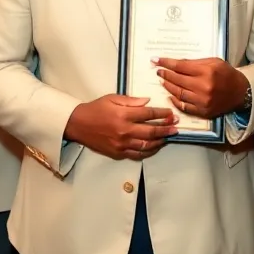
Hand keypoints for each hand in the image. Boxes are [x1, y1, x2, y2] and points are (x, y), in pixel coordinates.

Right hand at [64, 94, 178, 159]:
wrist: (78, 125)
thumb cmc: (95, 109)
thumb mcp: (112, 98)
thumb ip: (131, 101)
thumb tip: (147, 101)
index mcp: (123, 115)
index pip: (148, 114)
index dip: (162, 114)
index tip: (170, 114)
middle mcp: (124, 131)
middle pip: (151, 131)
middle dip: (166, 128)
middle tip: (175, 126)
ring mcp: (122, 144)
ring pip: (147, 145)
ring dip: (160, 141)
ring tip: (168, 137)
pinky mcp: (118, 153)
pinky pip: (138, 154)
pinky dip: (148, 151)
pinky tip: (155, 147)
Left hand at [154, 57, 248, 117]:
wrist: (240, 92)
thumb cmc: (226, 74)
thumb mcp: (213, 62)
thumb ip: (195, 63)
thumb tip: (176, 63)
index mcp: (207, 72)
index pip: (180, 66)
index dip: (166, 63)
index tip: (155, 60)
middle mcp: (203, 87)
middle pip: (177, 80)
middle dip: (165, 74)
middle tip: (158, 71)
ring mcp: (202, 101)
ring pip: (178, 93)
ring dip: (168, 86)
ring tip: (162, 80)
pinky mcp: (203, 111)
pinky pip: (184, 106)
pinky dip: (175, 101)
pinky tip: (170, 95)